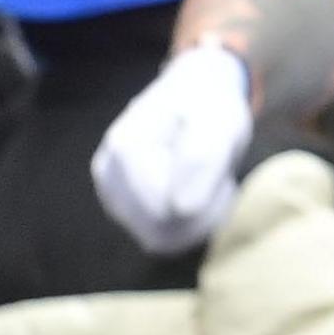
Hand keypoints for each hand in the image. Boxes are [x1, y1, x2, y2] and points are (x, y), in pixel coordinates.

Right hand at [91, 44, 256, 253]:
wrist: (193, 95)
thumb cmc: (210, 107)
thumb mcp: (221, 122)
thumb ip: (201, 160)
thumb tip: (181, 209)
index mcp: (126, 149)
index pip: (164, 213)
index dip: (204, 206)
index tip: (226, 180)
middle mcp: (108, 174)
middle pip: (158, 231)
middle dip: (202, 216)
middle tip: (222, 184)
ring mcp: (110, 192)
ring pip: (158, 239)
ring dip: (196, 221)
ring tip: (209, 186)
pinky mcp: (122, 207)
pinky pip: (157, 237)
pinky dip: (186, 224)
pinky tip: (197, 195)